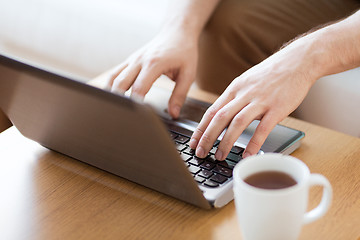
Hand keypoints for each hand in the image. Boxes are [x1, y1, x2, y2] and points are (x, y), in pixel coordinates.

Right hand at [108, 30, 197, 117]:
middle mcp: (140, 60)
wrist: (177, 32)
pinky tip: (111, 95)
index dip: (136, 103)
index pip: (139, 87)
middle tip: (120, 115)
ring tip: (112, 108)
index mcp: (154, 63)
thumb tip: (174, 113)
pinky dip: (111, 84)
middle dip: (119, 100)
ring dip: (111, 92)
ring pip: (114, 77)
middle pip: (121, 83)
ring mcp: (133, 59)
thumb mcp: (188, 74)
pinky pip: (115, 72)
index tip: (135, 115)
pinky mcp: (130, 60)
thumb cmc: (184, 51)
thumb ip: (180, 95)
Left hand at [189, 38, 317, 158]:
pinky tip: (247, 155)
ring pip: (237, 123)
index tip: (194, 142)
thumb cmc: (271, 74)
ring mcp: (260, 101)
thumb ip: (235, 98)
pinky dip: (254, 143)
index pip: (212, 111)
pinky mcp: (277, 108)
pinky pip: (263, 128)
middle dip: (207, 138)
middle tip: (201, 153)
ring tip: (220, 156)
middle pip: (220, 118)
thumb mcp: (246, 82)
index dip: (200, 128)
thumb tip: (223, 116)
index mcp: (234, 89)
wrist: (298, 61)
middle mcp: (244, 94)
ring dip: (226, 142)